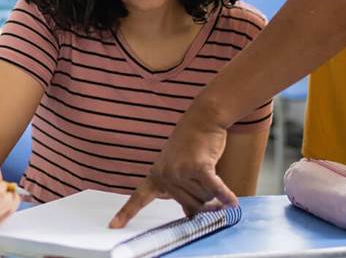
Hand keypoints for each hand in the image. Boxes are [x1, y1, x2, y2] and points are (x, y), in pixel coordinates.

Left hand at [111, 115, 234, 227]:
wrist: (202, 118)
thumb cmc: (193, 144)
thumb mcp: (180, 168)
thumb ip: (181, 192)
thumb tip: (191, 216)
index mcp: (156, 176)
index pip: (139, 198)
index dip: (126, 213)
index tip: (113, 226)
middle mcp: (165, 176)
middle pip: (191, 206)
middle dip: (203, 197)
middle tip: (203, 175)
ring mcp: (180, 171)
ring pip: (205, 198)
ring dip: (213, 189)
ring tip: (208, 166)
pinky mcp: (198, 166)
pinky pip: (214, 188)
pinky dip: (224, 195)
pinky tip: (232, 202)